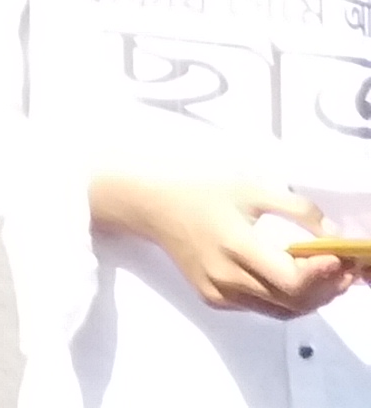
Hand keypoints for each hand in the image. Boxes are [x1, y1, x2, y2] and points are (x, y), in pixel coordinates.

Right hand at [96, 174, 357, 316]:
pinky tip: (296, 279)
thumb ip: (298, 210)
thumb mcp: (252, 187)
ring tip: (329, 276)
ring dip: (313, 297)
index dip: (324, 275)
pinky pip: (263, 308)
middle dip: (328, 287)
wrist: (150, 204)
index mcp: (235, 246)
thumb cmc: (199, 188)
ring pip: (282, 310)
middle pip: (294, 300)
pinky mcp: (214, 298)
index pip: (292, 280)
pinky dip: (288, 300)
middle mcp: (226, 277)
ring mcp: (219, 292)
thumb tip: (332, 238)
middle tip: (346, 268)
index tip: (342, 258)